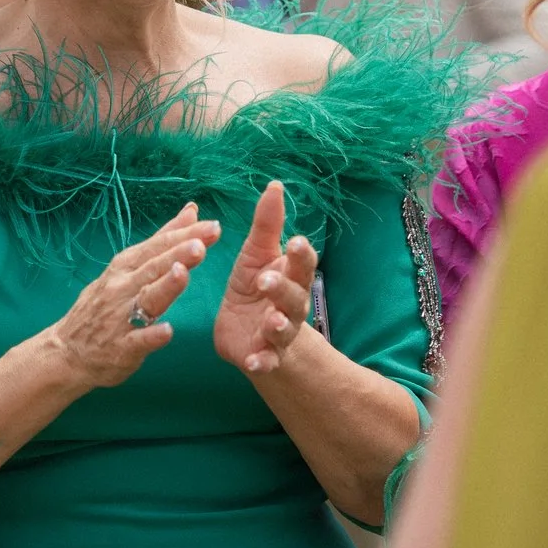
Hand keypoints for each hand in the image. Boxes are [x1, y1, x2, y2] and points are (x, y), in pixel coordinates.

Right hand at [45, 204, 217, 389]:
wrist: (66, 351)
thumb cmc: (103, 305)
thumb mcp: (127, 267)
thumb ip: (162, 241)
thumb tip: (192, 211)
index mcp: (125, 267)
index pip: (157, 246)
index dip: (184, 236)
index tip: (211, 225)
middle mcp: (121, 288)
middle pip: (153, 268)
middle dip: (178, 254)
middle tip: (202, 243)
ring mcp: (120, 318)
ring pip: (146, 299)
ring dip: (165, 286)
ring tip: (183, 273)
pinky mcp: (121, 348)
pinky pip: (137, 341)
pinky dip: (151, 335)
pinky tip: (167, 330)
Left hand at [215, 181, 318, 376]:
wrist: (245, 331)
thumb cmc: (255, 285)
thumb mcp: (256, 254)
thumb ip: (266, 224)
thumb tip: (275, 184)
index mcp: (290, 276)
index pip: (302, 264)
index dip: (301, 254)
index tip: (295, 241)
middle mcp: (290, 306)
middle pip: (294, 296)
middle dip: (283, 288)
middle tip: (268, 280)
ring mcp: (278, 332)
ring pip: (283, 329)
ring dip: (278, 325)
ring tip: (270, 322)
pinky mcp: (262, 355)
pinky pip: (266, 361)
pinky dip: (262, 362)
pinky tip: (254, 363)